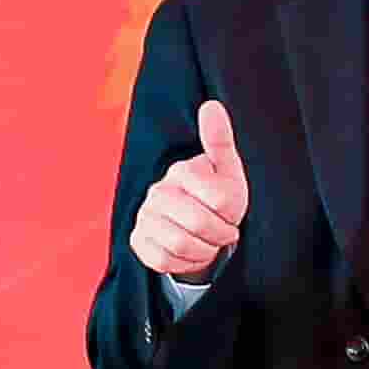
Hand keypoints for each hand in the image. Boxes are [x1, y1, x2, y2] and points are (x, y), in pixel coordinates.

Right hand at [129, 96, 251, 282]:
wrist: (199, 228)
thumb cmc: (217, 197)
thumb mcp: (228, 171)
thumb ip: (220, 140)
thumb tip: (212, 105)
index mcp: (181, 171)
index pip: (218, 198)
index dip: (231, 214)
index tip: (231, 214)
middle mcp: (157, 191)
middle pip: (198, 223)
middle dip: (219, 235)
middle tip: (224, 234)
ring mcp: (144, 216)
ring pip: (179, 244)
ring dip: (203, 250)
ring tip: (209, 242)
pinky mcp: (137, 240)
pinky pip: (162, 260)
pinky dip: (184, 263)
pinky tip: (190, 252)